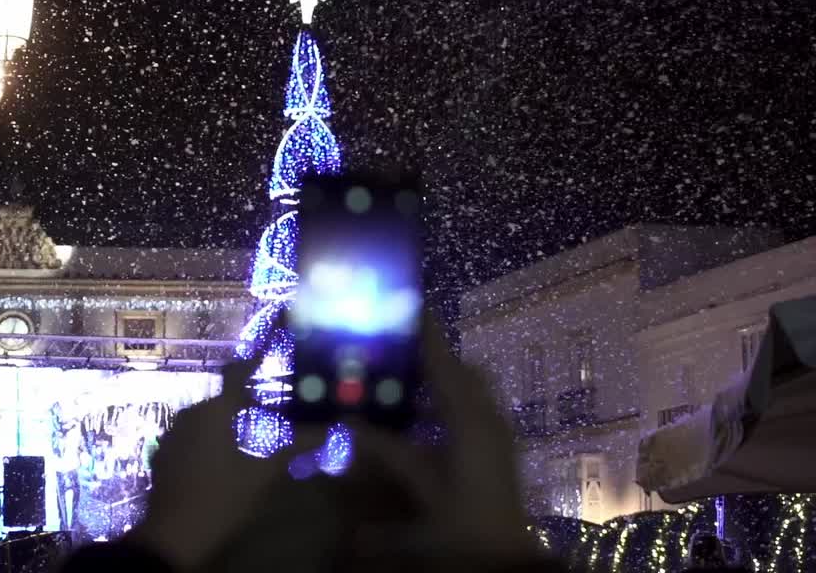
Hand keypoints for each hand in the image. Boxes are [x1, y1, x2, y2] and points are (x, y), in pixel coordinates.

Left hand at [128, 356, 294, 571]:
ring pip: (208, 419)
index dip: (255, 359)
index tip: (269, 343)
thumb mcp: (264, 473)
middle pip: (225, 400)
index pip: (238, 373)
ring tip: (253, 442)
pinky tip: (224, 461)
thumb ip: (295, 446)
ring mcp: (172, 434)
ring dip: (229, 425)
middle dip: (249, 405)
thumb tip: (330, 430)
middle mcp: (190, 413)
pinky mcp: (163, 455)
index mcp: (215, 410)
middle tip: (274, 418)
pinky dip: (210, 441)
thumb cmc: (223, 498)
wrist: (174, 536)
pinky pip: (192, 437)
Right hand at [345, 315, 541, 568]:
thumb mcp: (420, 483)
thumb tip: (346, 418)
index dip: (425, 333)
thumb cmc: (463, 519)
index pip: (444, 362)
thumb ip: (384, 449)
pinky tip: (416, 417)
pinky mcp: (494, 449)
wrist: (503, 555)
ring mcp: (495, 433)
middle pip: (461, 371)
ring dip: (437, 380)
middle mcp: (487, 416)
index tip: (406, 302)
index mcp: (470, 418)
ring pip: (467, 391)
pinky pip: (468, 410)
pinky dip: (443, 402)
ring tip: (397, 377)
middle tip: (391, 346)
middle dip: (430, 354)